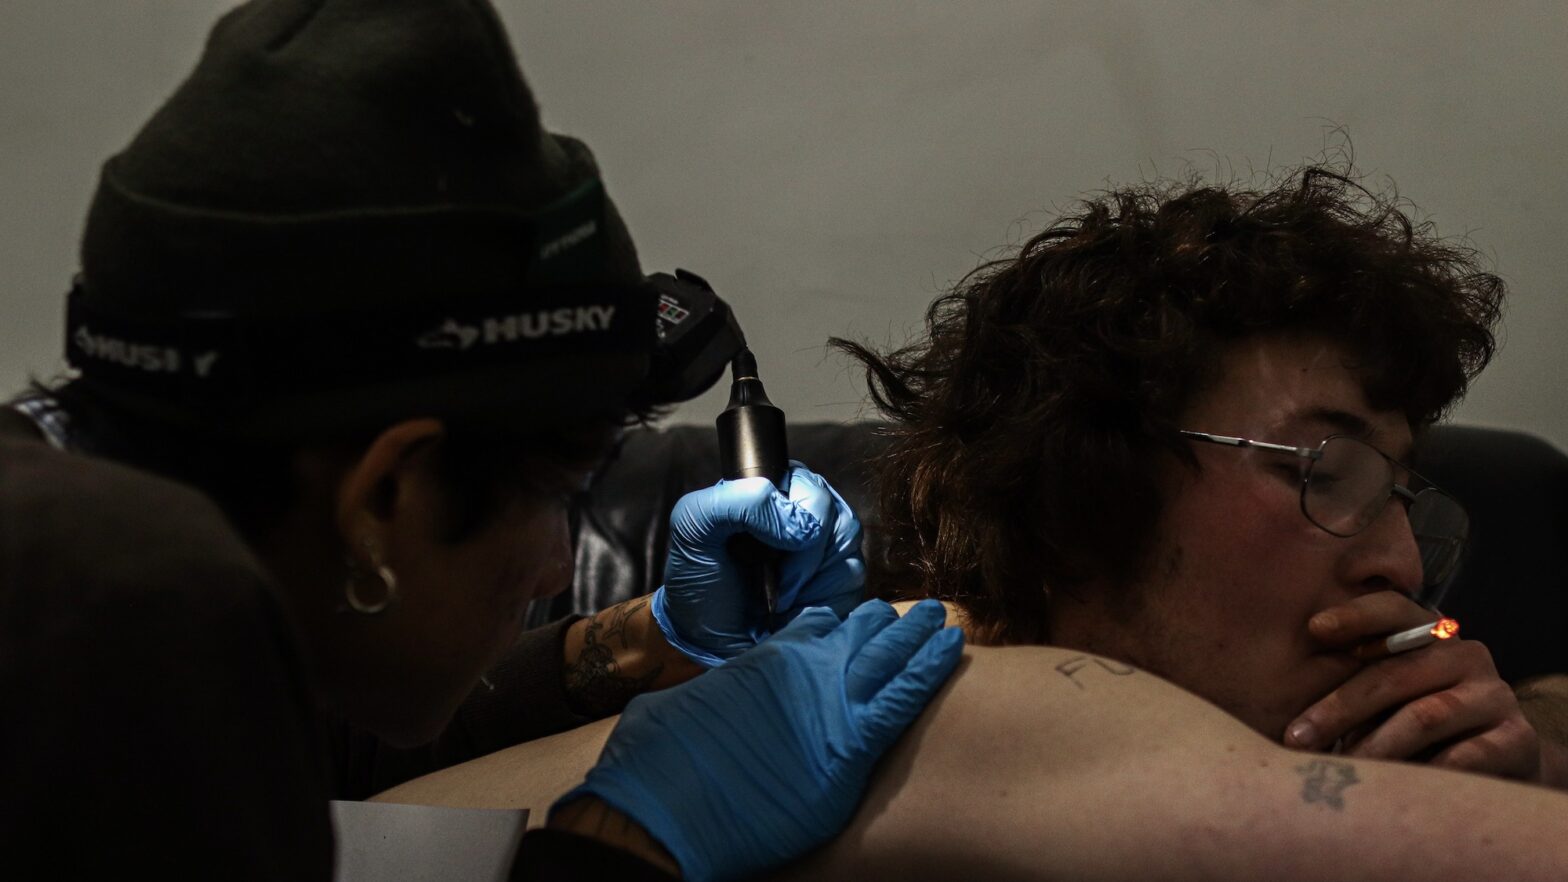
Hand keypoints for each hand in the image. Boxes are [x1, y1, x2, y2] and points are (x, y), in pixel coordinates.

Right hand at [551, 599, 963, 881]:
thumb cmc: (661, 762)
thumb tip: (717, 701)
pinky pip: (904, 696)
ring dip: (920, 635)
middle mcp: (803, 667)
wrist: (664, 804)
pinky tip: (953, 649)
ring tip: (943, 620)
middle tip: (919, 612)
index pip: (818, 626)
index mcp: (768, 657)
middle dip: (892, 624)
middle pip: (862, 634)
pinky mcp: (850, 744)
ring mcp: (829, 701)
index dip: (843, 623)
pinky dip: (931, 669)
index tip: (861, 619)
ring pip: (891, 655)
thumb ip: (723, 693)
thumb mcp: (688, 705)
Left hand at [651, 462, 863, 665]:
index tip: (764, 549)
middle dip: (802, 556)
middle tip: (772, 580)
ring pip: (846, 540)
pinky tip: (796, 607)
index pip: (806, 484)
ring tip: (779, 595)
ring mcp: (828, 543)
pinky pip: (852, 574)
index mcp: (774, 487)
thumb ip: (736, 501)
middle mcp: (805, 509)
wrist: (711, 639)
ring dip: (810, 576)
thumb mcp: (693, 527)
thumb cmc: (699, 580)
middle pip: (833, 513)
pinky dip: (822, 595)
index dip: (794, 515)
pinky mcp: (843, 577)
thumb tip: (798, 523)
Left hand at [1285, 590, 1541, 781]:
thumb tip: (1274, 683)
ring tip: (1340, 767)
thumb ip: (1351, 677)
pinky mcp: (1514, 738)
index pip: (1393, 609)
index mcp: (1429, 633)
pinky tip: (1396, 786)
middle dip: (1339, 706)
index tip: (1314, 628)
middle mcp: (1465, 655)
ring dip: (1374, 745)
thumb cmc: (1415, 718)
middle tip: (1297, 737)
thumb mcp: (1386, 693)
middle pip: (1394, 673)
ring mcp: (1493, 695)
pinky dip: (1424, 771)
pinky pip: (1465, 756)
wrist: (1497, 757)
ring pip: (1424, 716)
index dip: (1355, 615)